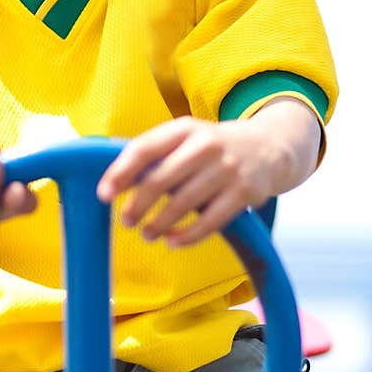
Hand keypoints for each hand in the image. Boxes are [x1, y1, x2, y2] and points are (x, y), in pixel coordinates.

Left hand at [96, 116, 283, 247]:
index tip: (104, 195)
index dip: (120, 173)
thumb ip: (155, 156)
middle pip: (161, 179)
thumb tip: (114, 183)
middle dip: (137, 205)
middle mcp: (206, 145)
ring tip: (147, 234)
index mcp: (184, 129)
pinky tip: (172, 242)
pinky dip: (186, 236)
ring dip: (159, 224)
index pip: (145, 149)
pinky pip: (210, 222)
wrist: (268, 148)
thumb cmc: (212, 149)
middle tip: (126, 221)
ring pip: (183, 204)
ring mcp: (228, 169)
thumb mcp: (186, 139)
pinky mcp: (245, 193)